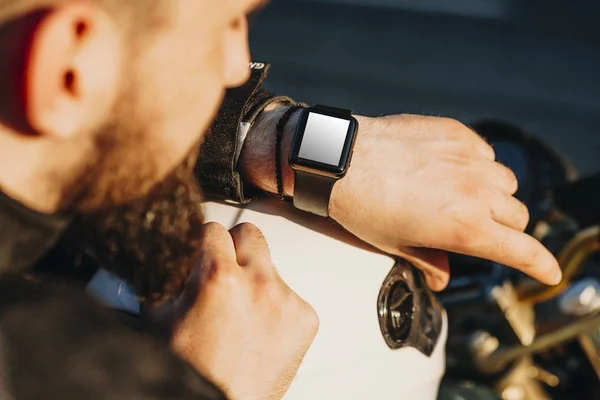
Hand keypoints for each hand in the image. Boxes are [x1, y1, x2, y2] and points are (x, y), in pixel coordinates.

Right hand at [147, 223, 318, 399]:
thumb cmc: (191, 371)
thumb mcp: (160, 316)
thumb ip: (170, 274)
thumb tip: (173, 251)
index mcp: (218, 276)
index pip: (213, 229)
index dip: (203, 243)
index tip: (203, 253)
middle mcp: (258, 283)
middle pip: (250, 234)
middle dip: (234, 248)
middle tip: (224, 272)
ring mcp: (286, 300)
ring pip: (271, 265)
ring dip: (256, 279)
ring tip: (241, 312)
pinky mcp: (305, 318)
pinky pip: (290, 293)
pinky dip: (276, 305)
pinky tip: (259, 328)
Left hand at [240, 106, 560, 290]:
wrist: (340, 160)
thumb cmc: (362, 206)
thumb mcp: (395, 244)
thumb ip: (428, 261)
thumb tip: (441, 276)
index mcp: (465, 228)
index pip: (521, 250)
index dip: (540, 264)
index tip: (548, 272)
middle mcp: (476, 193)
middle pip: (517, 216)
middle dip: (504, 227)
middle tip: (475, 227)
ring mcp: (469, 159)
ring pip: (505, 182)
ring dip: (493, 194)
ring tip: (458, 195)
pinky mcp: (458, 134)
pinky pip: (485, 153)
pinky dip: (475, 165)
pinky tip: (447, 168)